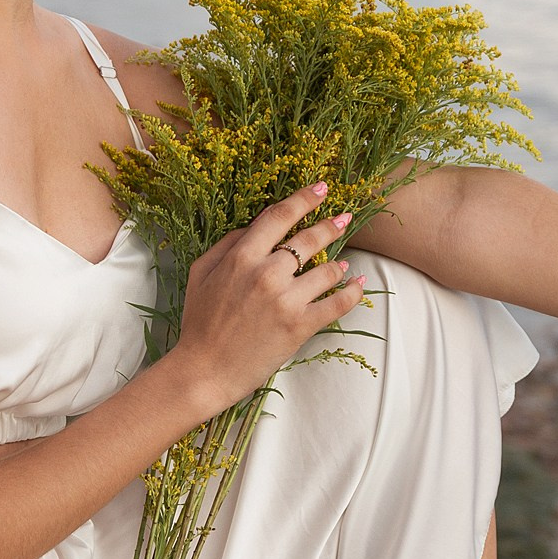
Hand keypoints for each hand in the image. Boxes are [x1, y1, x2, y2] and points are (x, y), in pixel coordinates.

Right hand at [174, 184, 367, 413]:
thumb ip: (227, 244)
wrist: (204, 370)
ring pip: (326, 270)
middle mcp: (267, 274)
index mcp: (241, 257)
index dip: (303, 198)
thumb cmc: (199, 322)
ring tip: (344, 262)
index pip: (279, 217)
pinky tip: (357, 284)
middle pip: (308, 239)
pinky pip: (337, 304)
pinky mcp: (300, 326)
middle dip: (330, 225)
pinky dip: (352, 292)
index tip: (320, 188)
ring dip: (339, 263)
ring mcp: (286, 300)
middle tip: (345, 218)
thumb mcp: (201, 273)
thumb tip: (255, 224)